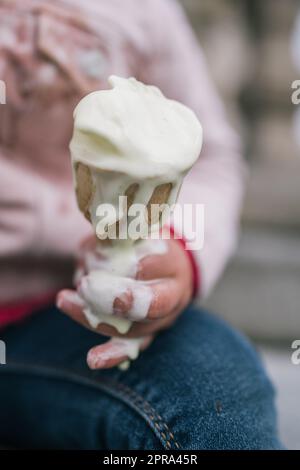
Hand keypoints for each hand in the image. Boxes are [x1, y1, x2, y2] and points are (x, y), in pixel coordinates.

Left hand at [56, 236, 193, 368]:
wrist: (165, 267)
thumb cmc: (144, 243)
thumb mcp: (135, 229)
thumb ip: (117, 232)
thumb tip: (95, 244)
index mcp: (173, 264)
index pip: (157, 264)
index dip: (131, 263)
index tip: (103, 256)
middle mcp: (173, 295)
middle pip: (149, 304)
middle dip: (117, 298)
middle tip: (87, 285)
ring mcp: (160, 320)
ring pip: (132, 328)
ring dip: (95, 317)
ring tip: (65, 300)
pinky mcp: (145, 335)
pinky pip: (129, 348)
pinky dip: (110, 355)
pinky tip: (93, 360)